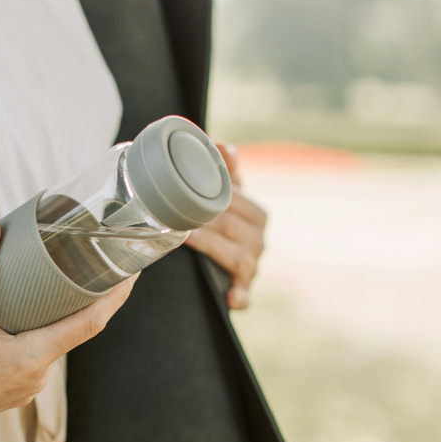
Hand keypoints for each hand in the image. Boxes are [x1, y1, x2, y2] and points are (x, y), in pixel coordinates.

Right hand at [0, 217, 137, 440]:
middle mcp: (35, 376)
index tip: (131, 274)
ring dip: (57, 317)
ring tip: (56, 285)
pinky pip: (34, 356)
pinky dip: (36, 333)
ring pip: (51, 343)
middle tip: (91, 267)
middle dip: (84, 300)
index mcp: (32, 357)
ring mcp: (23, 387)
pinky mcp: (8, 390)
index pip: (90, 324)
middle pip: (74, 331)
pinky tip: (22, 317)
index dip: (115, 297)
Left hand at [185, 143, 266, 309]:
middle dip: (212, 220)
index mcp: (256, 216)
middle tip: (182, 212)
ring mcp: (252, 266)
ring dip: (214, 246)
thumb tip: (222, 143)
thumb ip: (225, 172)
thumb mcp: (225, 196)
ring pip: (239, 256)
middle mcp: (258, 240)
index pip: (242, 203)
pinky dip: (240, 296)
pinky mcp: (244, 290)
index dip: (221, 197)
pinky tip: (230, 298)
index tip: (197, 193)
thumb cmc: (222, 223)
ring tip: (188, 237)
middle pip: (239, 228)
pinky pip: (246, 296)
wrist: (220, 264)